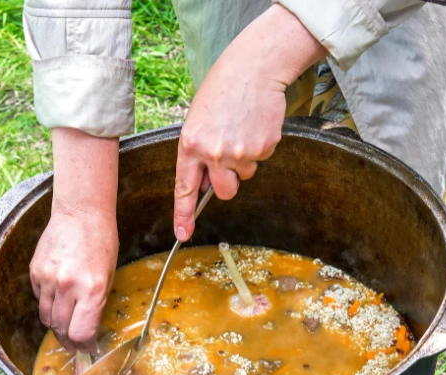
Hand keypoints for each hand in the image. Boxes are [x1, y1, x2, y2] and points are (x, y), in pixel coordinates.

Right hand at [30, 210, 116, 351]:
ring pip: (46, 317)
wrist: (81, 213)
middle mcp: (68, 286)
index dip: (84, 345)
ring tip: (65, 326)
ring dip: (56, 325)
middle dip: (68, 340)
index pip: (81, 332)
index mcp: (92, 289)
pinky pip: (40, 299)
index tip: (87, 349)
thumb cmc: (101, 243)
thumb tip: (87, 330)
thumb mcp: (108, 276)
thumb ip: (96, 304)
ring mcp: (48, 278)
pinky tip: (58, 297)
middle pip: (61, 328)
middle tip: (74, 344)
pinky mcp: (35, 271)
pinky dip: (47, 304)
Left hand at [173, 5, 325, 241]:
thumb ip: (197, 153)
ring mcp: (240, 153)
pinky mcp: (263, 149)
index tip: (183, 233)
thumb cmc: (223, 90)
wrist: (254, 69)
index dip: (184, 214)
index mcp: (191, 145)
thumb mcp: (197, 120)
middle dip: (227, 182)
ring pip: (244, 176)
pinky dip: (259, 147)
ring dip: (244, 161)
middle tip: (229, 157)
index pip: (184, 188)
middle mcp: (214, 153)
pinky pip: (260, 161)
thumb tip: (201, 185)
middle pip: (223, 191)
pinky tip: (254, 125)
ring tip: (241, 130)